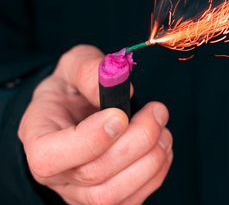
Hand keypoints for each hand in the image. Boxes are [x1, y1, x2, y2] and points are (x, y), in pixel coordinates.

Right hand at [18, 45, 172, 204]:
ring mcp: (81, 194)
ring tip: (162, 126)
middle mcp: (56, 175)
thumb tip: (123, 90)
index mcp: (39, 138)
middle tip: (157, 110)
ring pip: (115, 193)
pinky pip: (134, 199)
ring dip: (152, 158)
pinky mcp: (109, 199)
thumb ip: (91, 70)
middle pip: (95, 174)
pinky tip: (161, 143)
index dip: (92, 139)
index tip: (120, 115)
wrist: (79, 111)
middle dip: (137, 140)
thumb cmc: (74, 89)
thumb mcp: (74, 65)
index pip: (51, 156)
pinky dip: (158, 171)